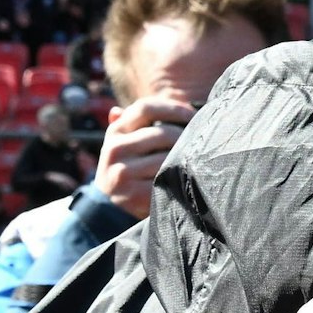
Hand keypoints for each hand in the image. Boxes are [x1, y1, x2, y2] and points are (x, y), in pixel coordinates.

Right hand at [96, 97, 194, 217]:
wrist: (109, 205)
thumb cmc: (129, 166)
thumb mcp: (126, 142)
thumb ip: (134, 123)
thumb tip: (124, 107)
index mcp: (116, 131)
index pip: (145, 108)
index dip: (173, 108)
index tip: (193, 115)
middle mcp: (115, 149)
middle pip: (162, 133)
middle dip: (186, 137)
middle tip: (202, 142)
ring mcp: (122, 173)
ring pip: (166, 159)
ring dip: (185, 159)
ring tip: (197, 161)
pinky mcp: (133, 194)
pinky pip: (166, 181)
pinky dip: (179, 179)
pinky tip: (187, 179)